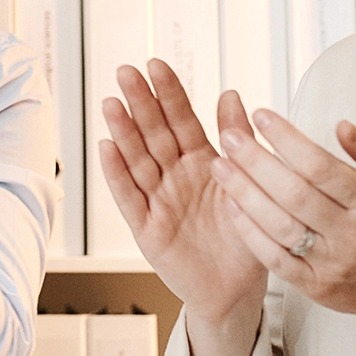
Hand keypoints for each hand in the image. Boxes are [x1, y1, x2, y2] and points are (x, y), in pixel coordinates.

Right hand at [99, 62, 267, 324]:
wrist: (237, 290)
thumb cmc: (244, 238)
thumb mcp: (248, 185)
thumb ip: (239, 140)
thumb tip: (231, 93)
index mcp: (202, 163)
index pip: (181, 120)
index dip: (168, 93)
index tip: (156, 64)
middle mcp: (175, 177)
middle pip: (154, 134)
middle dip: (140, 103)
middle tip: (126, 73)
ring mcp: (158, 201)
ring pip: (137, 161)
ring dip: (123, 132)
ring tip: (112, 104)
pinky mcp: (147, 229)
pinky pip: (130, 198)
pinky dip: (118, 174)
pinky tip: (106, 148)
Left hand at [214, 110, 355, 349]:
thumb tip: (342, 125)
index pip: (322, 167)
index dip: (287, 139)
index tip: (261, 116)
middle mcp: (353, 234)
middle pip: (294, 194)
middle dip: (255, 162)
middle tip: (229, 137)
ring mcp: (332, 264)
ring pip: (279, 226)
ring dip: (244, 194)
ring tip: (220, 166)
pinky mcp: (315, 287)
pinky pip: (274, 259)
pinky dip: (250, 231)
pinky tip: (232, 205)